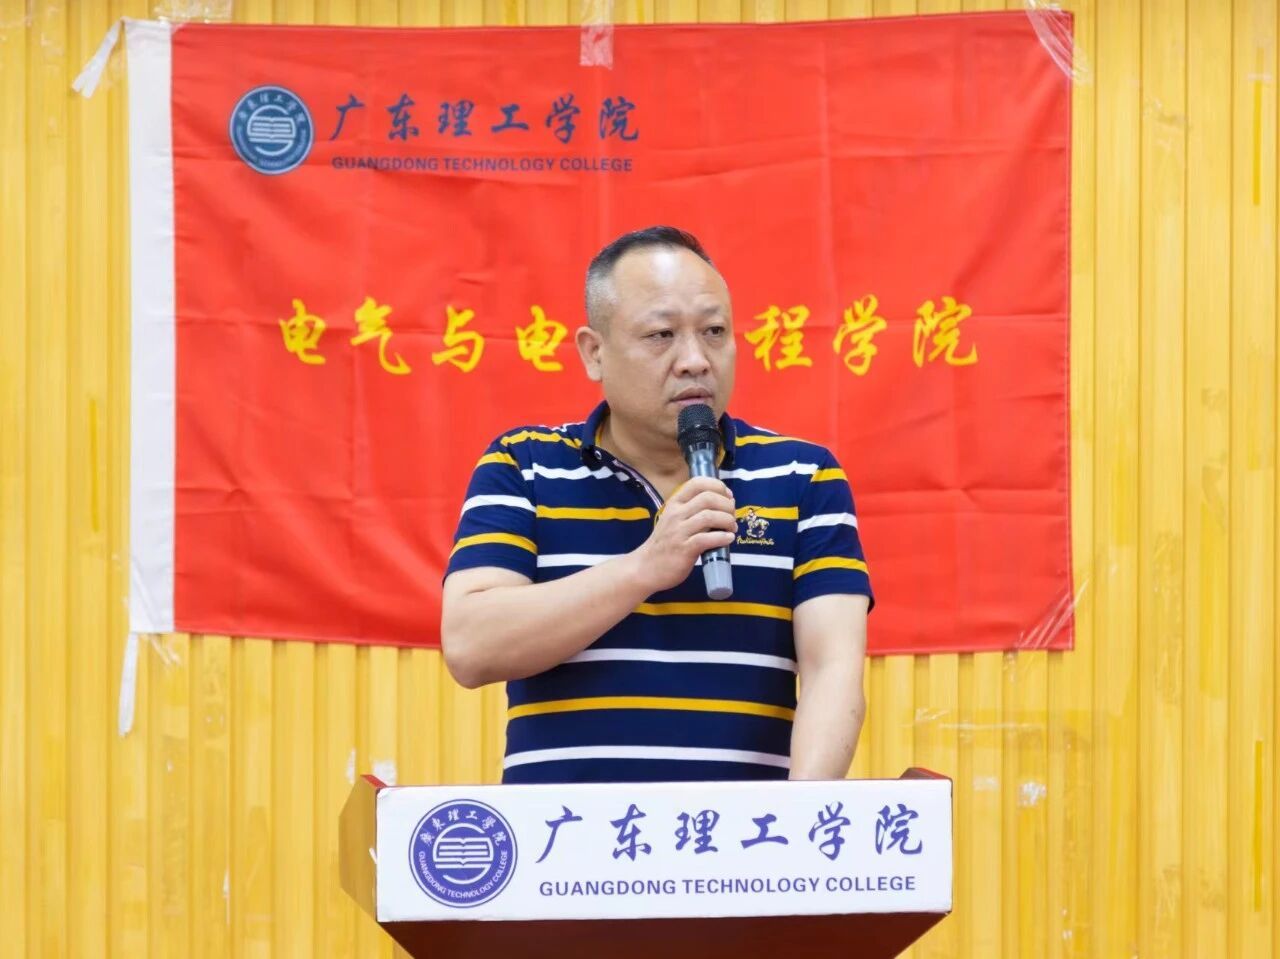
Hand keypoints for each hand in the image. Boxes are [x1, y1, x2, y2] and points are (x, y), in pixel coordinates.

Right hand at [632, 476, 735, 593]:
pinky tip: (728, 538)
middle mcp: (676, 514)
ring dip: (727, 521)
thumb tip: (723, 503)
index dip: (717, 486)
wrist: (646, 567)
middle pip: (708, 498)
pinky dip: (723, 537)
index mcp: (674, 503)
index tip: (727, 496)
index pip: (697, 483)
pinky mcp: (684, 549)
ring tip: (731, 528)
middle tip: (732, 515)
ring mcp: (679, 532)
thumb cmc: (665, 542)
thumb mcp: (674, 519)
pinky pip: (707, 539)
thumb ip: (693, 509)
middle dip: (727, 505)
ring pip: (709, 516)